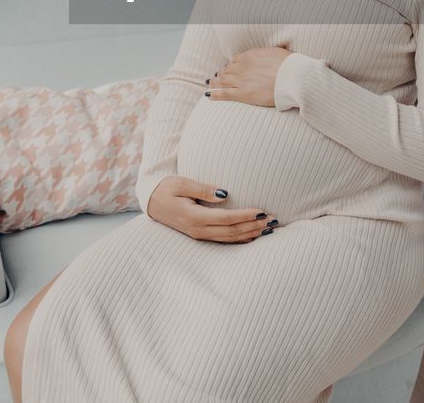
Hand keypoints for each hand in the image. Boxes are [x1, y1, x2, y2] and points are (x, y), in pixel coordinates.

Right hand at [147, 176, 277, 241]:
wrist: (151, 201)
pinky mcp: (200, 235)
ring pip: (230, 238)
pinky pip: (224, 240)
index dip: (246, 216)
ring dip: (250, 233)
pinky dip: (240, 238)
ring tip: (268, 228)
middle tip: (273, 220)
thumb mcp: (182, 183)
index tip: (262, 211)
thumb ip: (204, 189)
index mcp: (195, 217)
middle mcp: (199, 230)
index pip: (227, 219)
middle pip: (232, 231)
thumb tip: (225, 194)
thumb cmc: (166, 188)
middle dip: (254, 226)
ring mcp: (200, 235)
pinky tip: (253, 236)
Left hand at [205, 46, 292, 106]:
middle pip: (227, 70)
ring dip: (214, 83)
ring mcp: (241, 80)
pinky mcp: (243, 93)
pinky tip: (209, 96)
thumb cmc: (290, 65)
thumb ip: (270, 52)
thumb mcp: (278, 52)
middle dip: (221, 74)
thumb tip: (276, 49)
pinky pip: (224, 93)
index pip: (236, 60)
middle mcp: (243, 66)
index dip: (230, 65)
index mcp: (251, 55)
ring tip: (210, 85)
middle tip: (216, 77)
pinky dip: (215, 94)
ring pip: (222, 81)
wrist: (292, 77)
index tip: (228, 68)